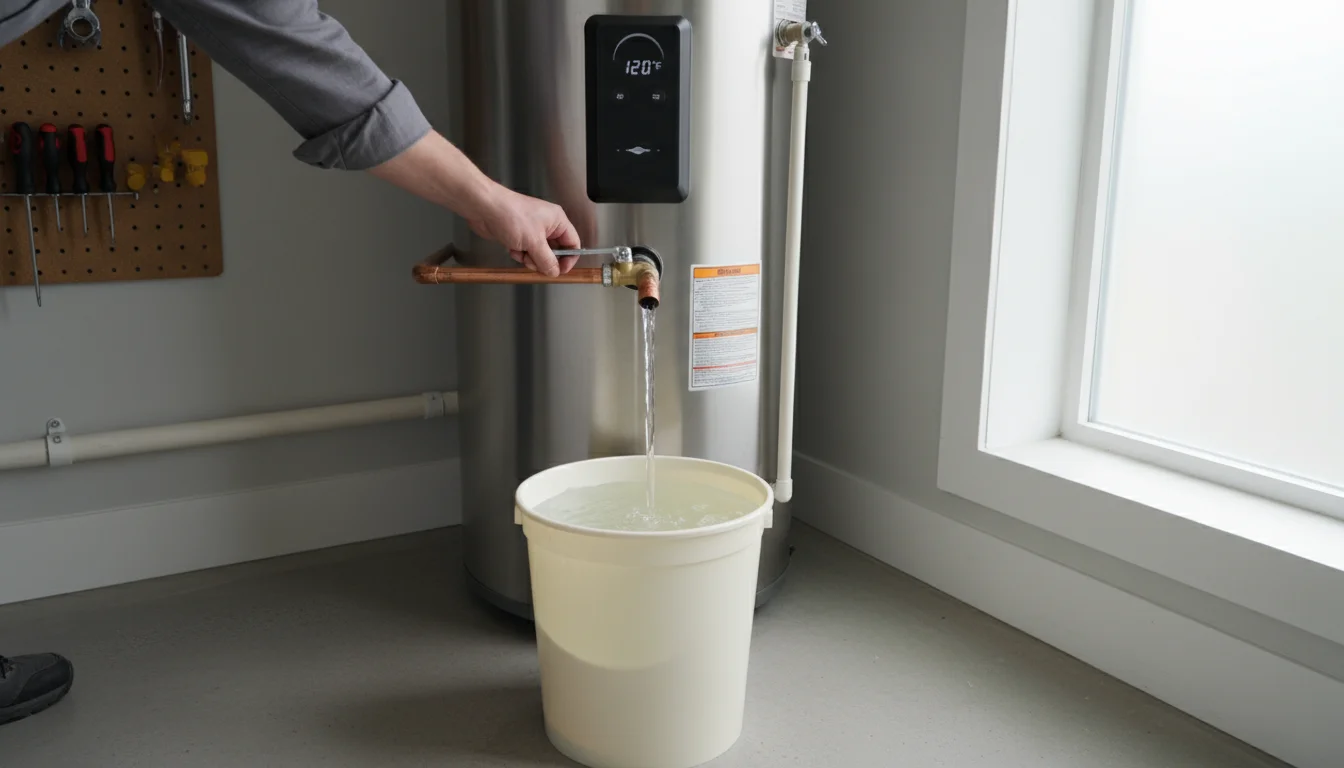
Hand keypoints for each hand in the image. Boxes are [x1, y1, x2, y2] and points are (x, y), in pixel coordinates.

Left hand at [467, 185, 581, 275]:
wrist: (484, 209)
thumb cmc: (510, 215)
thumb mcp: (534, 242)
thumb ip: (547, 260)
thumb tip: (555, 271)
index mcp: (557, 220)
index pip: (573, 243)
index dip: (569, 259)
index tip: (560, 270)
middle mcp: (547, 224)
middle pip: (555, 251)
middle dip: (545, 260)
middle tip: (535, 263)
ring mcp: (533, 230)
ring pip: (539, 254)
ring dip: (530, 258)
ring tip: (521, 252)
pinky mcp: (520, 235)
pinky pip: (526, 252)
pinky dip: (520, 254)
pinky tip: (512, 248)